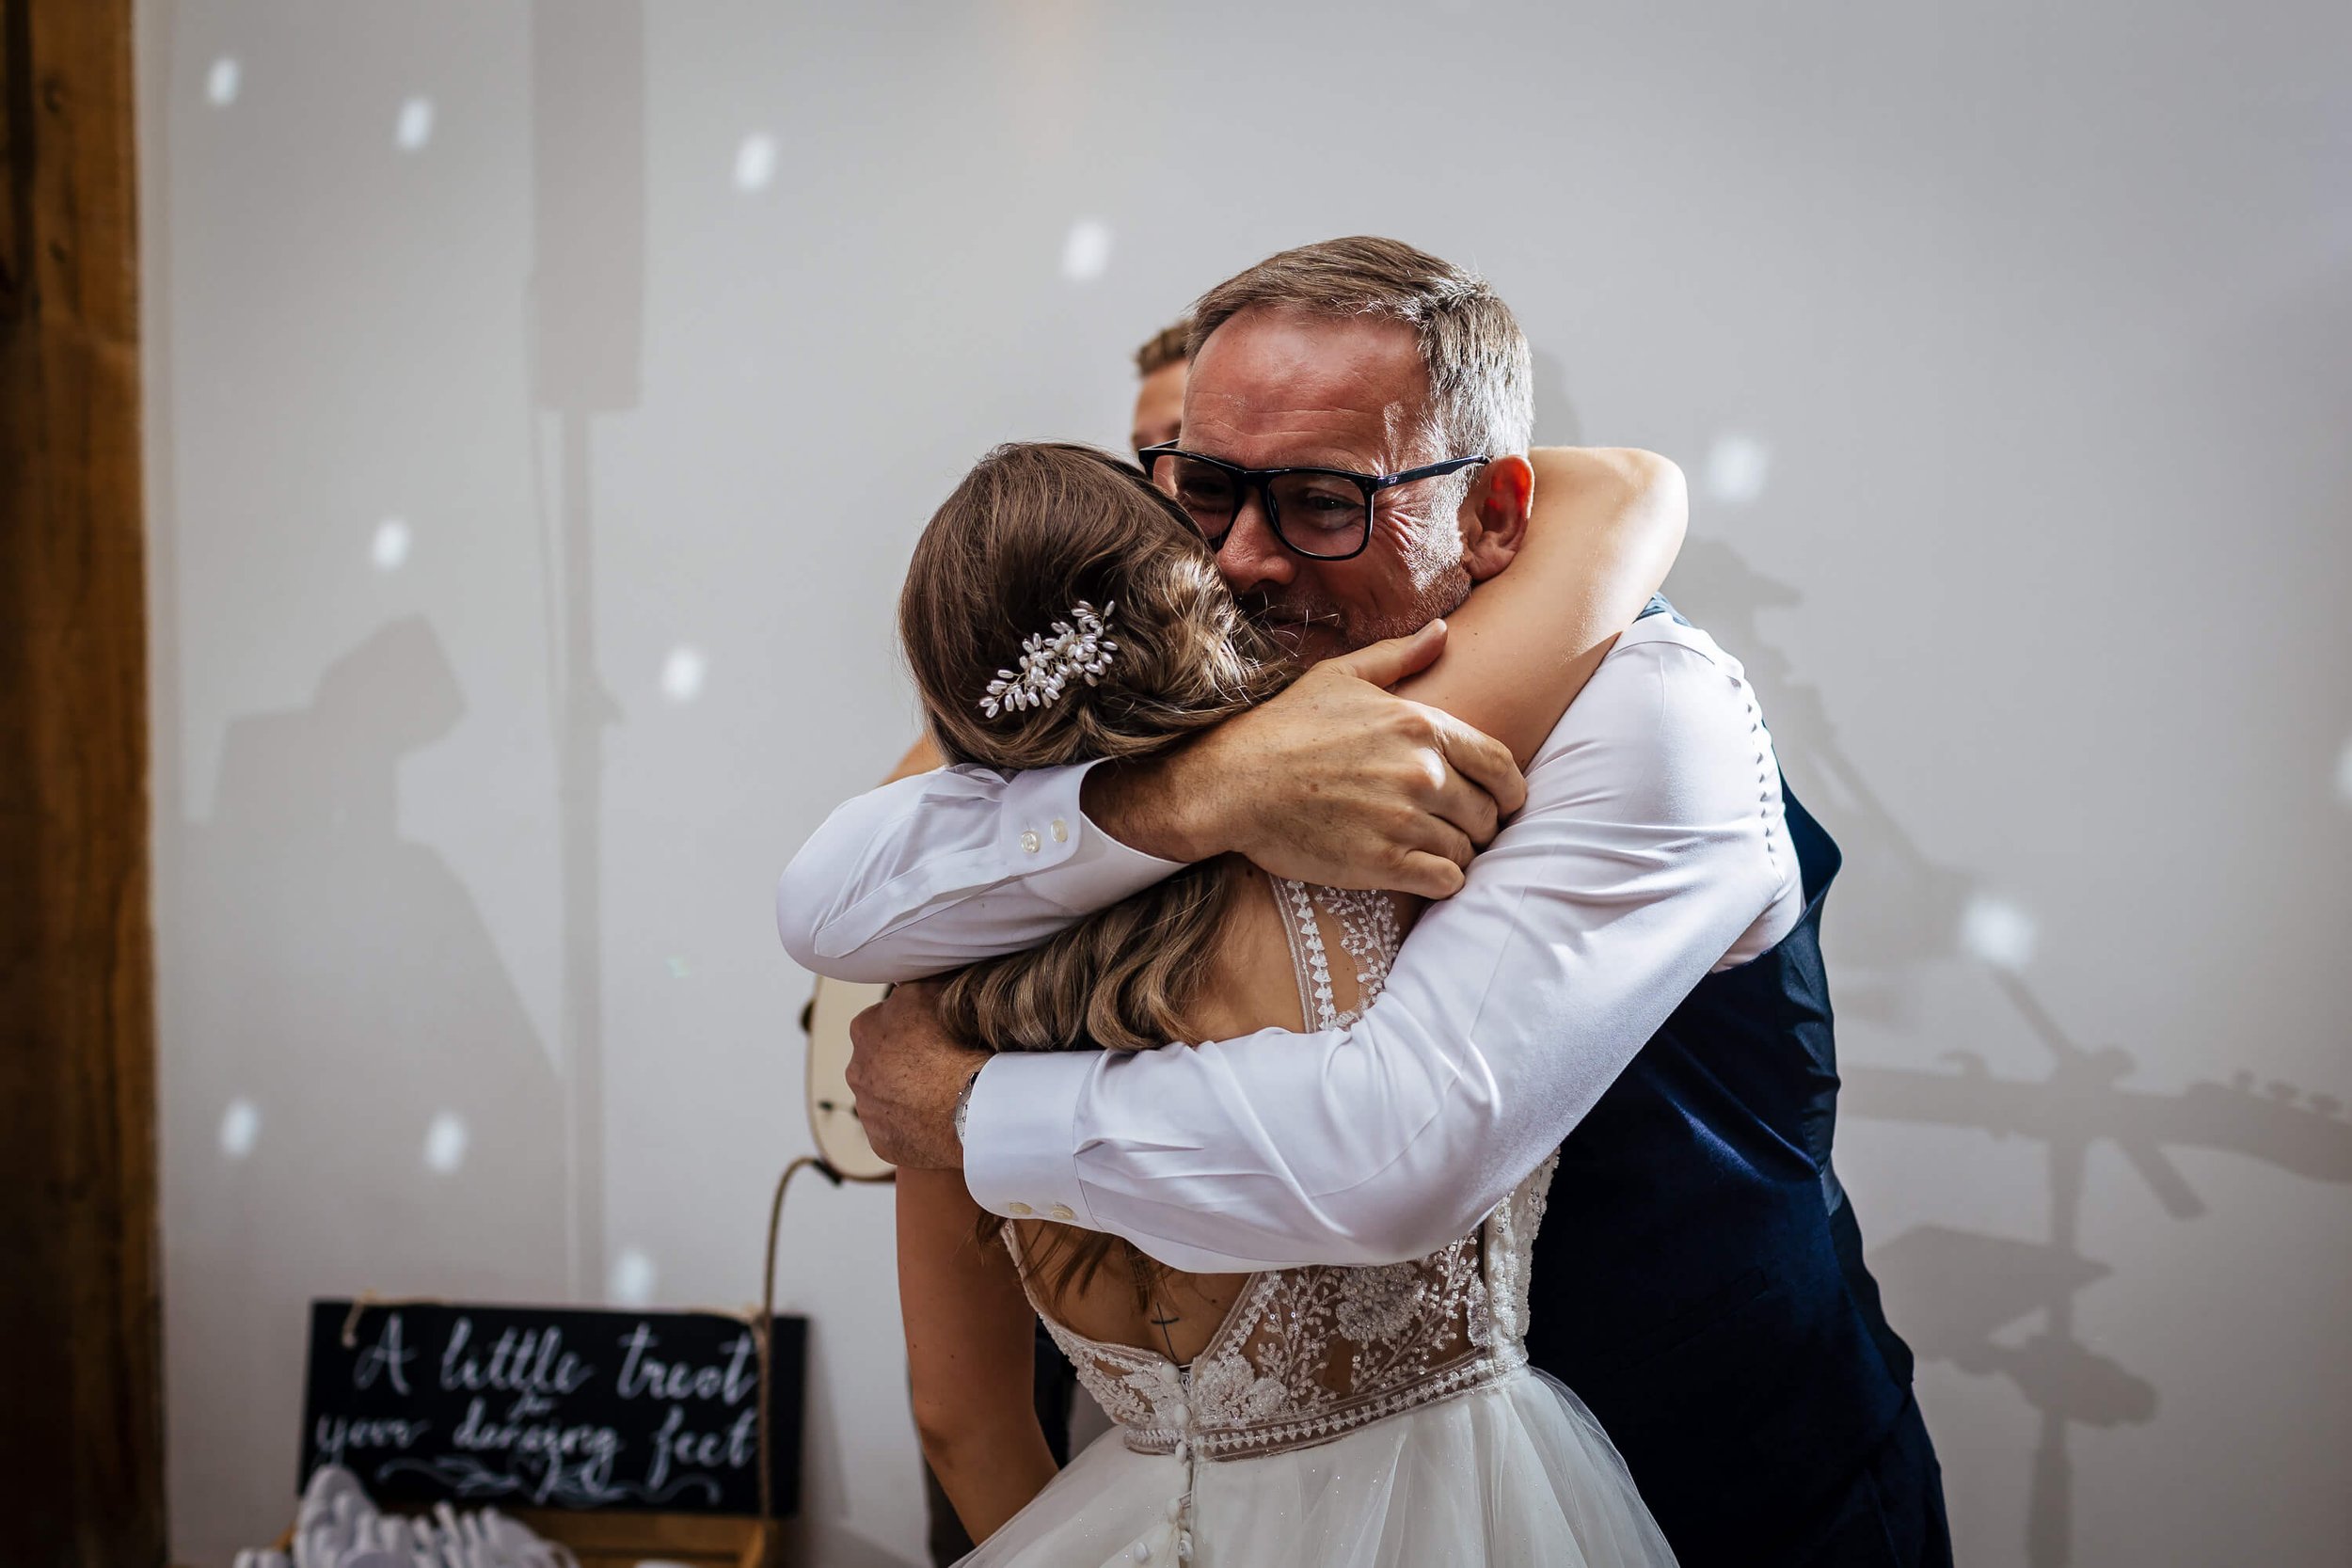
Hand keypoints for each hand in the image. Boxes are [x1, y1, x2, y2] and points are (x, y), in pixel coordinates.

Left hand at [844, 980, 989, 1169]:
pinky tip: (935, 1120)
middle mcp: (856, 1070)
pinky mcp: (880, 1142)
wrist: (965, 1106)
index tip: (929, 1033)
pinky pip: (895, 1130)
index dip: (908, 1026)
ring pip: (885, 1097)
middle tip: (937, 1064)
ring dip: (905, 1095)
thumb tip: (905, 980)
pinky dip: (911, 1126)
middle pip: (879, 1061)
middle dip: (902, 1062)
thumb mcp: (930, 992)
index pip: (882, 1022)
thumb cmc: (950, 1045)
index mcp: (863, 1030)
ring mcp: (867, 1110)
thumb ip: (912, 985)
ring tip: (940, 1095)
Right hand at [1086, 620, 1527, 898]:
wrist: (1230, 782)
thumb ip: (1400, 656)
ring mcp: (1405, 820)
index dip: (1509, 790)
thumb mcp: (1341, 676)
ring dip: (1453, 853)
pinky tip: (1417, 872)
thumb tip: (1442, 630)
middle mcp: (1423, 773)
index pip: (1501, 765)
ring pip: (1466, 850)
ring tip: (1427, 850)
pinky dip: (1440, 880)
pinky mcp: (1384, 863)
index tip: (1502, 802)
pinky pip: (1445, 881)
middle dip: (1476, 824)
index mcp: (1421, 726)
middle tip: (1452, 829)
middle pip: (1486, 813)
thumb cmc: (1281, 727)